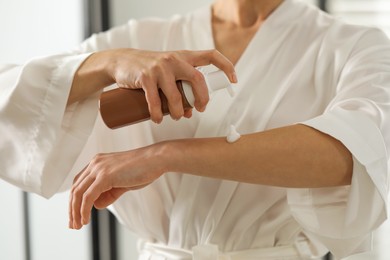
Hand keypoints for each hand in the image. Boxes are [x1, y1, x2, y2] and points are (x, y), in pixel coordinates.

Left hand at [68, 144, 165, 229]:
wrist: (156, 160)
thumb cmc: (144, 169)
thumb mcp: (123, 183)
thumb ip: (109, 193)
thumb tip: (96, 205)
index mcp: (98, 162)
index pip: (79, 183)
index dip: (75, 200)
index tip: (76, 215)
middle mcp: (95, 163)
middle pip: (75, 189)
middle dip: (72, 209)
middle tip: (74, 224)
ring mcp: (99, 168)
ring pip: (78, 193)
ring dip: (75, 212)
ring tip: (78, 225)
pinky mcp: (104, 176)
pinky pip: (88, 197)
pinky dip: (84, 210)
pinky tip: (85, 220)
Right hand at [69, 48, 236, 122]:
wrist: (122, 62)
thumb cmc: (151, 71)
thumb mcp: (169, 74)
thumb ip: (180, 88)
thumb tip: (190, 112)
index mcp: (184, 56)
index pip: (211, 55)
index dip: (226, 66)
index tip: (234, 80)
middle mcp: (174, 59)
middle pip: (198, 79)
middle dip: (202, 99)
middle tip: (199, 110)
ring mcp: (159, 67)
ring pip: (176, 95)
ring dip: (178, 112)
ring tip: (175, 118)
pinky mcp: (145, 77)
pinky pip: (154, 100)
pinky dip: (157, 114)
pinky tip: (157, 119)